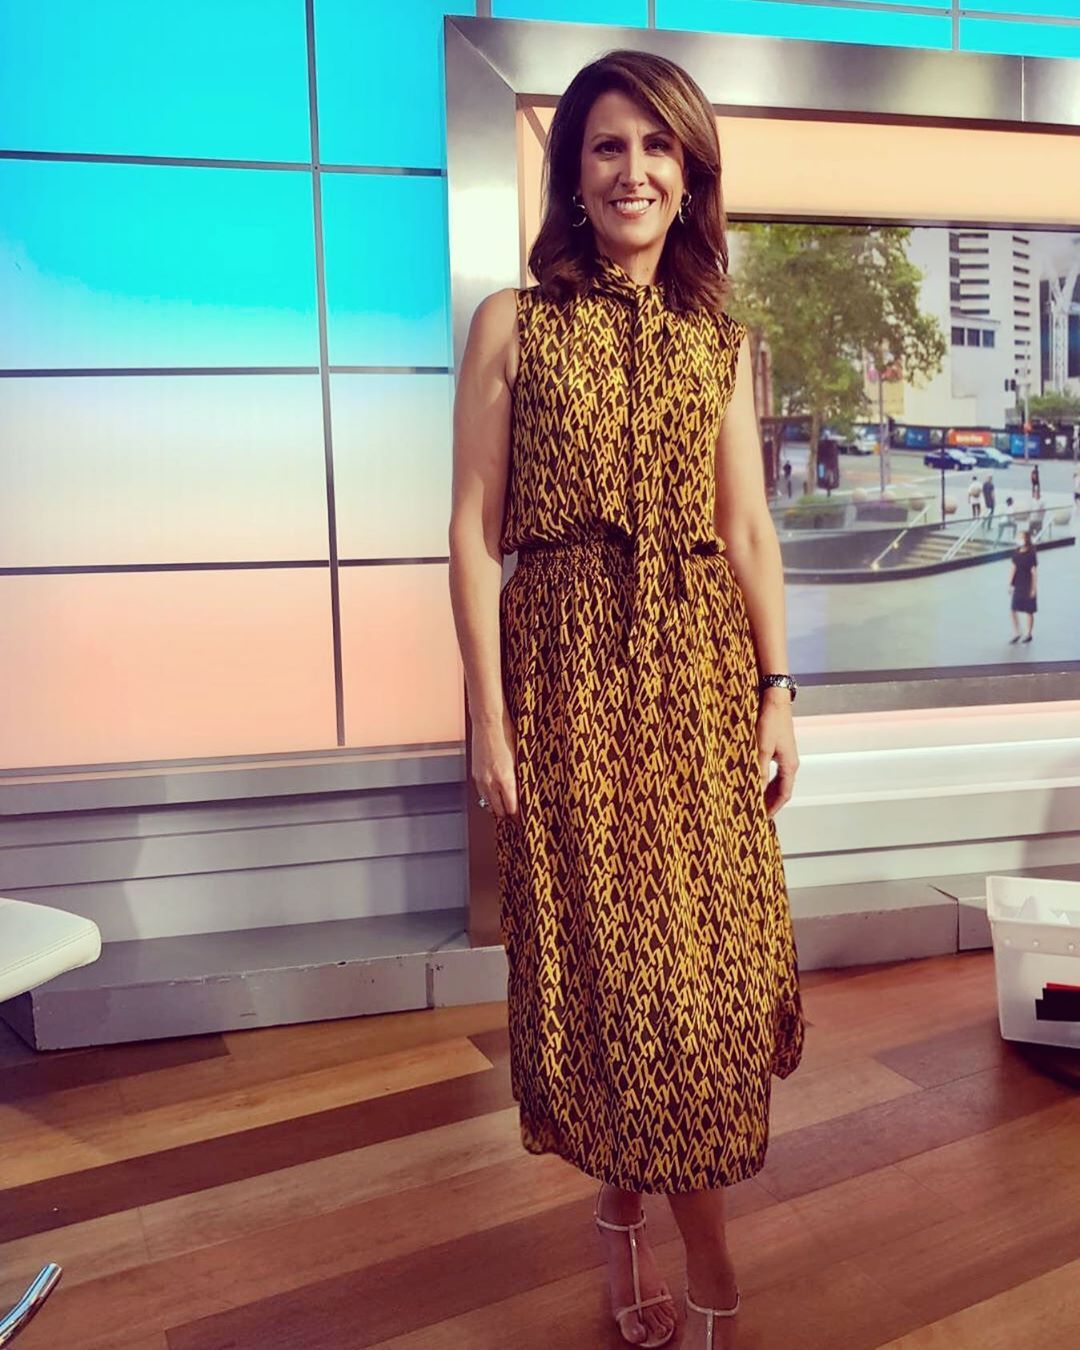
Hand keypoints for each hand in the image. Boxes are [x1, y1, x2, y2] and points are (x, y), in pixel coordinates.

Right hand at [471, 706, 518, 819]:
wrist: (488, 722)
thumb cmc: (508, 735)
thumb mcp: (520, 759)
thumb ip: (520, 779)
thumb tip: (523, 794)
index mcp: (505, 780)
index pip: (512, 809)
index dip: (518, 818)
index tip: (524, 821)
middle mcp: (491, 783)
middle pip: (499, 810)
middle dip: (508, 817)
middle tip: (517, 821)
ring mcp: (481, 779)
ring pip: (489, 804)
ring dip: (498, 809)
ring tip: (507, 812)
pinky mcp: (475, 774)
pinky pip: (482, 794)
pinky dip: (489, 799)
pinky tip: (496, 798)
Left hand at [757, 691, 797, 817]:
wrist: (774, 697)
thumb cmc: (770, 721)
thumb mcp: (762, 748)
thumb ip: (759, 770)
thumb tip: (756, 791)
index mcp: (789, 765)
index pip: (784, 794)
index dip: (774, 808)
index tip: (762, 819)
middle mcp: (789, 762)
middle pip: (782, 789)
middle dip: (770, 802)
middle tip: (755, 812)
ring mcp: (784, 754)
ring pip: (777, 779)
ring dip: (767, 790)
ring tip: (752, 799)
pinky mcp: (777, 746)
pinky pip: (773, 769)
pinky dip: (764, 777)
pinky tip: (752, 778)